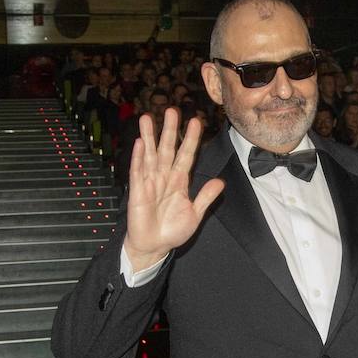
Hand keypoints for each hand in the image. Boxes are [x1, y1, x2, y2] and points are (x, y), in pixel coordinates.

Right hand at [122, 109, 224, 272]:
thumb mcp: (195, 215)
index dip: (191, 139)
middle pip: (167, 149)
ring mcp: (149, 182)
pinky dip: (138, 157)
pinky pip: (137, 172)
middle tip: (172, 110)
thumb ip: (205, 197)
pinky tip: (140, 143)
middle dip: (170, 130)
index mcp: (179, 181)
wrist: (154, 247)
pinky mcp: (137, 191)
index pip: (186, 155)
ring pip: (150, 155)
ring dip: (149, 137)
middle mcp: (164, 177)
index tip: (196, 122)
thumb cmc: (172, 231)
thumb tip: (220, 182)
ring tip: (148, 118)